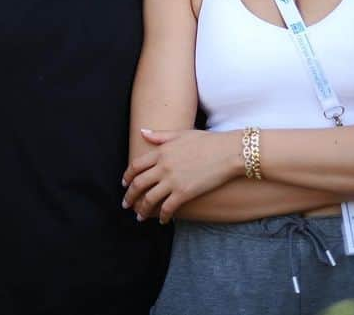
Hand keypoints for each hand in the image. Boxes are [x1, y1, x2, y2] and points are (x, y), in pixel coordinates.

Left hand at [122, 129, 243, 223]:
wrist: (228, 152)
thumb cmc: (208, 141)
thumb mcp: (181, 134)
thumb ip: (160, 135)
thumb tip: (143, 132)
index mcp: (161, 151)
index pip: (136, 166)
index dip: (127, 176)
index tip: (124, 184)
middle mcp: (163, 166)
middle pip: (139, 184)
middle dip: (130, 196)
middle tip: (126, 204)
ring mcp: (173, 180)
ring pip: (149, 199)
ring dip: (142, 209)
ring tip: (139, 216)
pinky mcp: (184, 193)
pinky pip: (167, 208)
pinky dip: (162, 216)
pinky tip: (162, 220)